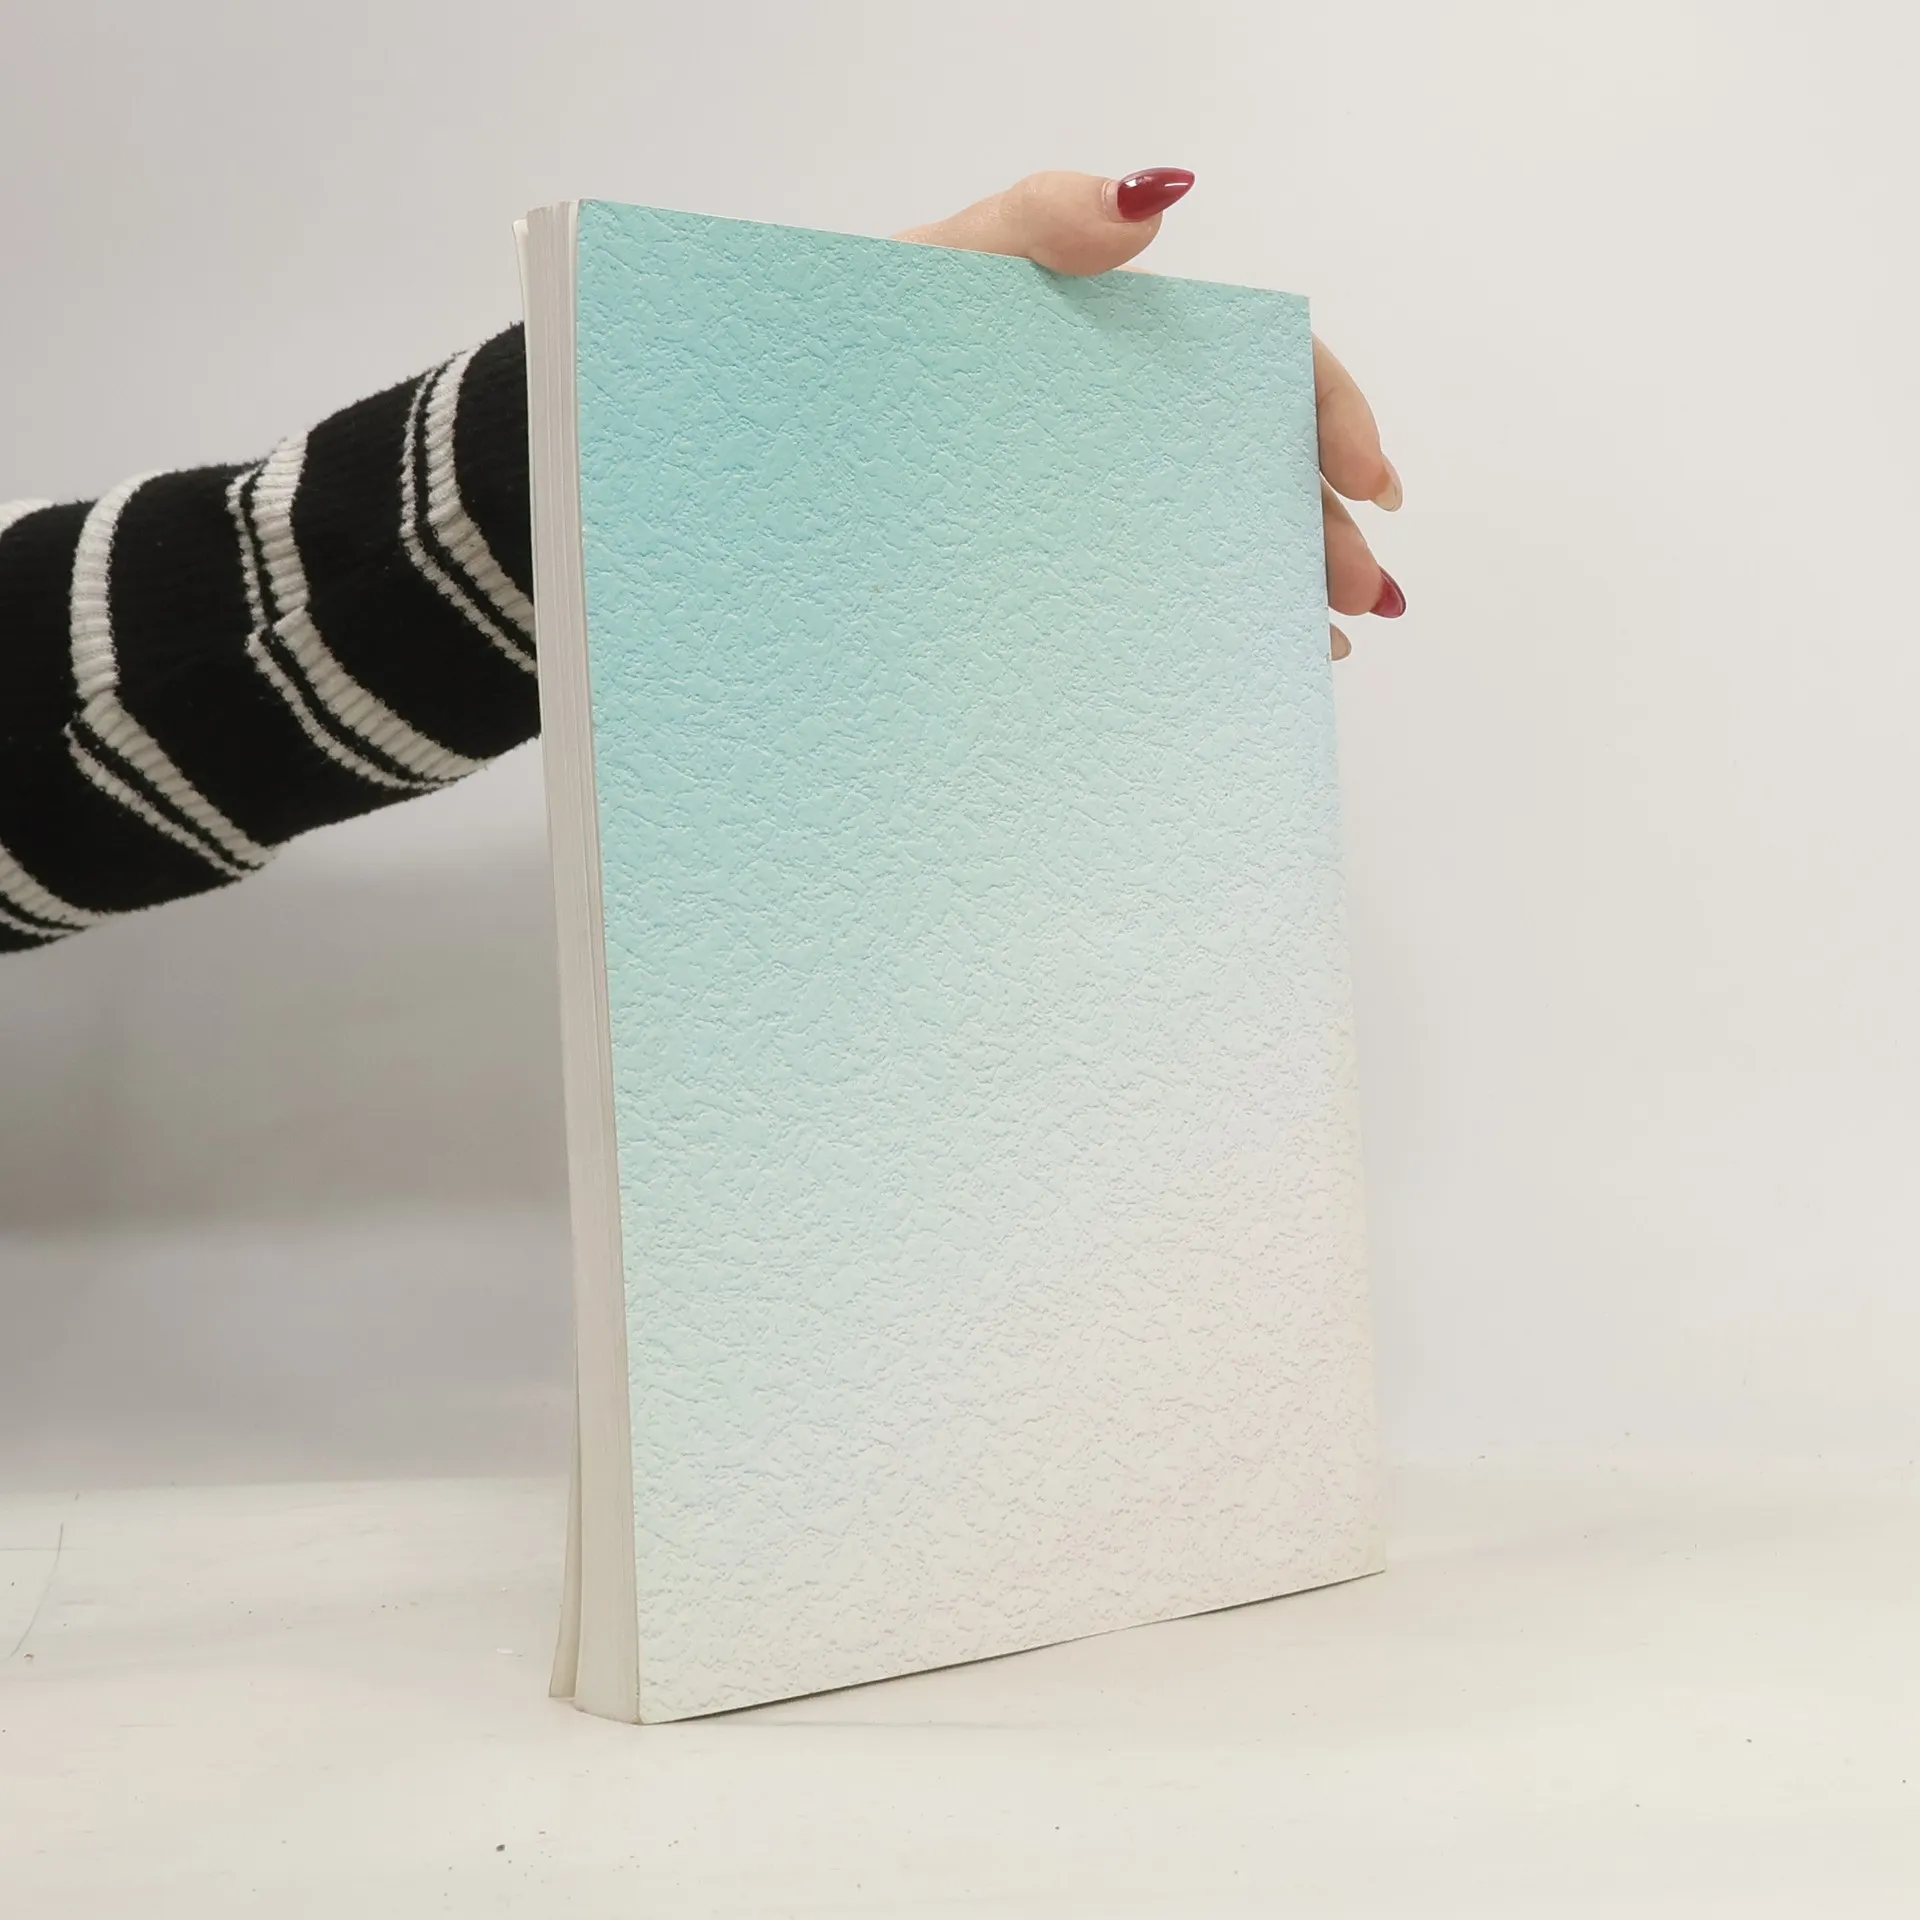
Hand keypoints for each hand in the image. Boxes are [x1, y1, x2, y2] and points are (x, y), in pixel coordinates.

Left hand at [895, 170, 1403, 660]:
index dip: (1331, 416)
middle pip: (1258, 469)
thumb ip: (1045, 218)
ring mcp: (1095, 503)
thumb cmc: (863, 340)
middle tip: (1365, 592)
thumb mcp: (949, 265)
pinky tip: (1247, 663)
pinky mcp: (1052, 570)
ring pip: (1215, 541)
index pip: (1263, 368)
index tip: (1367, 481)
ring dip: (1287, 587)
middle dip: (1327, 532)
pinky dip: (1210, 628)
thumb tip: (1156, 198)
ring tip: (1328, 642)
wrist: (782, 436)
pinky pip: (1146, 600)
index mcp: (1123, 346)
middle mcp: (1125, 426)